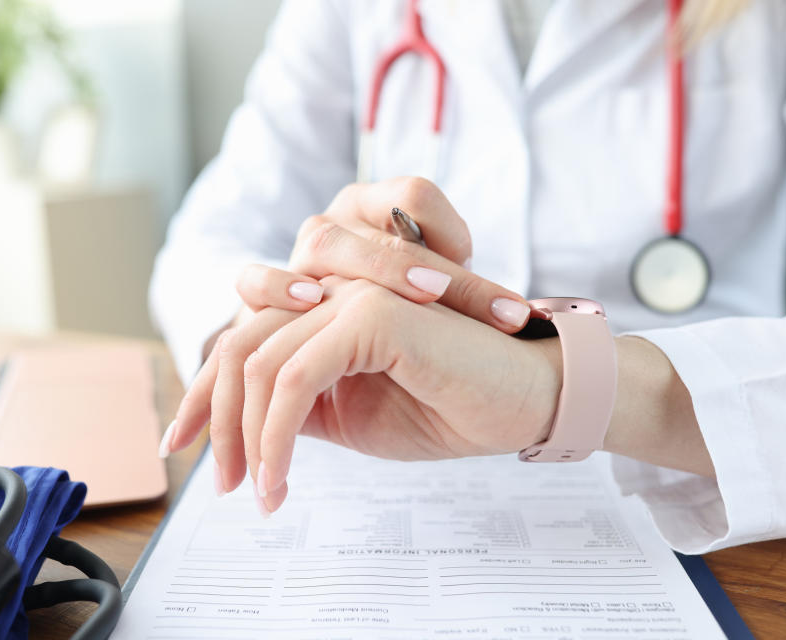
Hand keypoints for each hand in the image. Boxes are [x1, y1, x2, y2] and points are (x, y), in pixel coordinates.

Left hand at [167, 277, 562, 515]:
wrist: (526, 401)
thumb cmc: (449, 403)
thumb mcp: (353, 411)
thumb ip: (301, 401)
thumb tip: (243, 422)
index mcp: (325, 307)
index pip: (243, 338)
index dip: (204, 393)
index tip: (183, 445)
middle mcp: (332, 288)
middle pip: (237, 344)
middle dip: (213, 418)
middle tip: (224, 482)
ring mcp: (353, 293)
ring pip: (256, 360)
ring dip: (247, 437)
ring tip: (261, 491)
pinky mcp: (375, 313)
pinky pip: (294, 376)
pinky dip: (276, 434)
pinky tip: (281, 480)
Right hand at [234, 177, 548, 331]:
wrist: (352, 354)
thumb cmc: (408, 327)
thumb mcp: (442, 306)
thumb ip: (463, 299)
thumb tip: (530, 319)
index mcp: (382, 210)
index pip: (413, 196)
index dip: (443, 230)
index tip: (471, 273)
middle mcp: (338, 225)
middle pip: (364, 229)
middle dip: (404, 267)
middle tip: (441, 296)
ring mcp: (298, 257)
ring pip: (317, 244)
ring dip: (336, 274)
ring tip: (348, 297)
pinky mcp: (263, 297)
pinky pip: (255, 283)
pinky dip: (275, 289)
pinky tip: (309, 304)